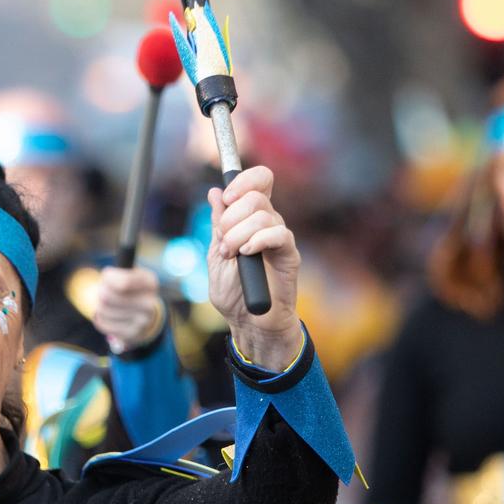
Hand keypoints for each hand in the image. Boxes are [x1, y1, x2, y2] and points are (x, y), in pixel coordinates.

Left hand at [92, 266, 165, 353]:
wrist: (143, 315)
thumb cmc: (128, 290)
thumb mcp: (124, 275)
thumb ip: (112, 277)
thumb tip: (103, 295)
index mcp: (150, 283)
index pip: (123, 281)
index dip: (108, 280)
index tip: (108, 280)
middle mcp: (150, 303)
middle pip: (106, 296)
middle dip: (100, 293)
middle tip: (104, 293)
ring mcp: (142, 321)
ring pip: (103, 310)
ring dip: (100, 306)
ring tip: (109, 305)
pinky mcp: (132, 334)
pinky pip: (103, 324)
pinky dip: (100, 319)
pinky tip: (109, 317)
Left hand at [207, 168, 301, 368]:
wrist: (248, 322)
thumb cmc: (234, 293)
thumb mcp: (215, 254)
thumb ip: (217, 224)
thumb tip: (215, 193)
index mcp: (250, 218)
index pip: (258, 180)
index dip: (243, 181)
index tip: (227, 197)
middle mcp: (268, 223)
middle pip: (256, 196)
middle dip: (231, 218)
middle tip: (224, 244)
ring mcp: (280, 238)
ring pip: (262, 215)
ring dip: (238, 235)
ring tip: (232, 256)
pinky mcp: (289, 255)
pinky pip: (278, 234)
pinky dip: (257, 241)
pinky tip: (247, 255)